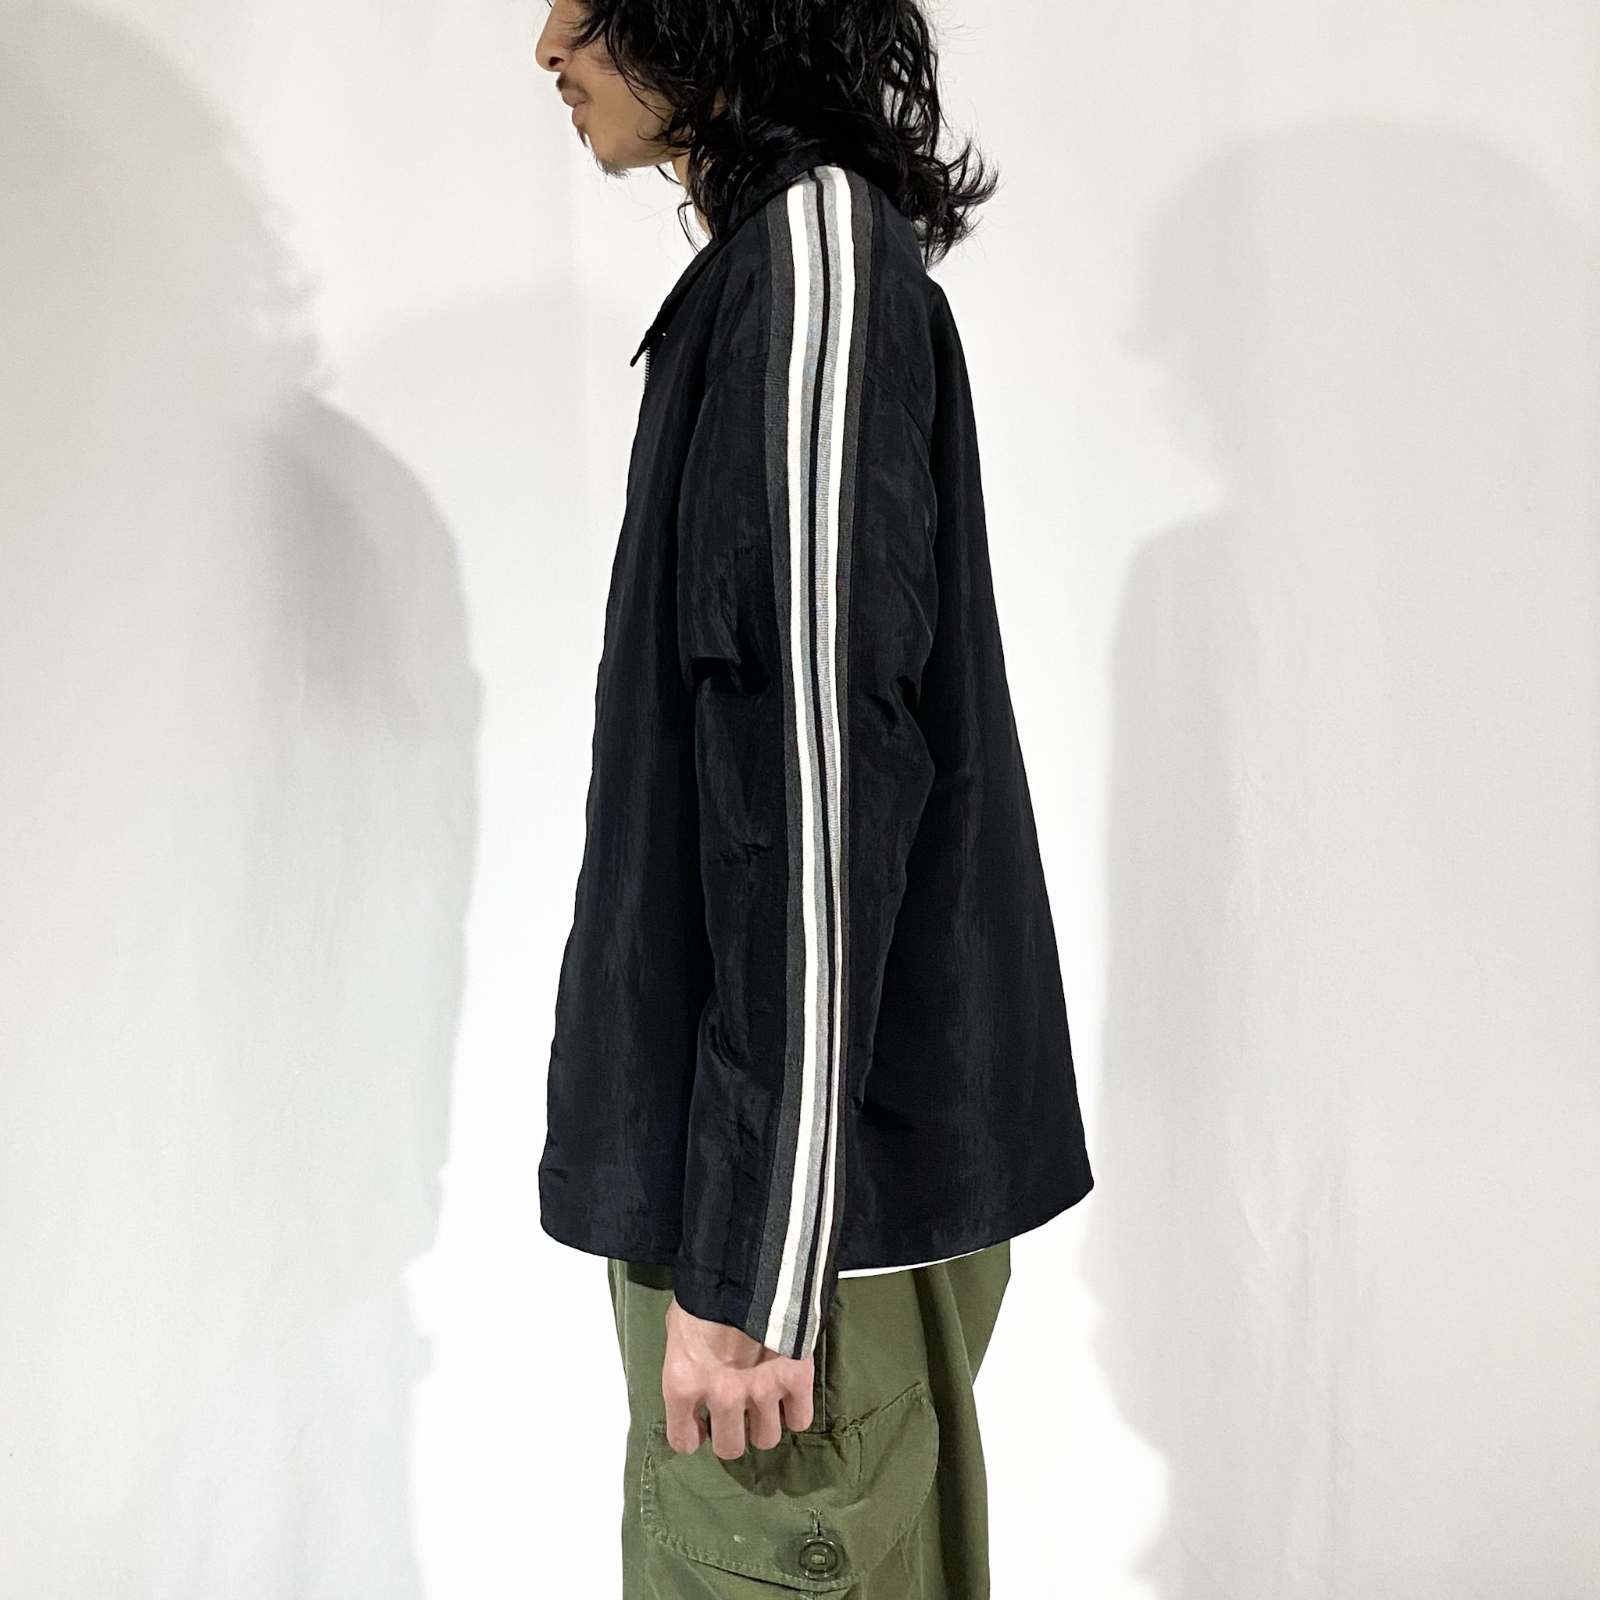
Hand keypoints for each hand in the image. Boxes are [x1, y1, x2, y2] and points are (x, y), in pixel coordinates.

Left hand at [661, 1293, 815, 1457]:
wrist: (748, 1263)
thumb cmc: (704, 1292)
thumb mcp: (678, 1326)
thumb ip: (687, 1362)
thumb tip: (694, 1378)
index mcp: (684, 1384)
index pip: (682, 1441)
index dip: (692, 1434)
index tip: (700, 1423)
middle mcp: (721, 1396)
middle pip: (731, 1449)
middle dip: (733, 1432)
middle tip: (737, 1411)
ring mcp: (761, 1390)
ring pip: (767, 1439)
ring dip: (765, 1422)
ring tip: (765, 1399)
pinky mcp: (796, 1378)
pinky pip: (801, 1420)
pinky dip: (797, 1410)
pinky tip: (790, 1394)